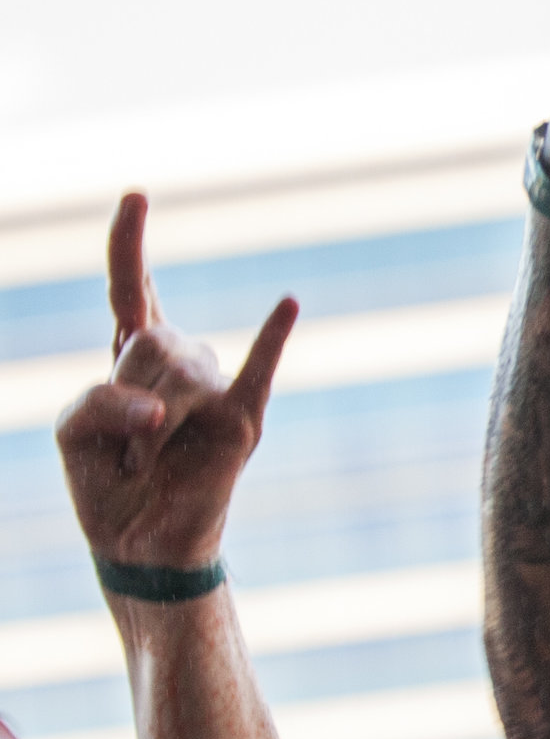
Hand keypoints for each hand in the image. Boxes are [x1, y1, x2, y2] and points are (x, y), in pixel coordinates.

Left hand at [55, 194, 295, 571]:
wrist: (139, 542)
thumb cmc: (106, 482)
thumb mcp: (71, 431)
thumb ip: (99, 400)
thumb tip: (163, 407)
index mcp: (134, 356)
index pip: (132, 287)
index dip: (128, 242)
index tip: (136, 195)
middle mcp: (180, 362)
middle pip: (149, 339)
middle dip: (126, 391)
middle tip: (131, 446)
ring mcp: (216, 389)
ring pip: (176, 373)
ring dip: (149, 425)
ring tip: (153, 459)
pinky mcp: (241, 421)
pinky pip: (256, 372)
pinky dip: (271, 338)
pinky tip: (288, 303)